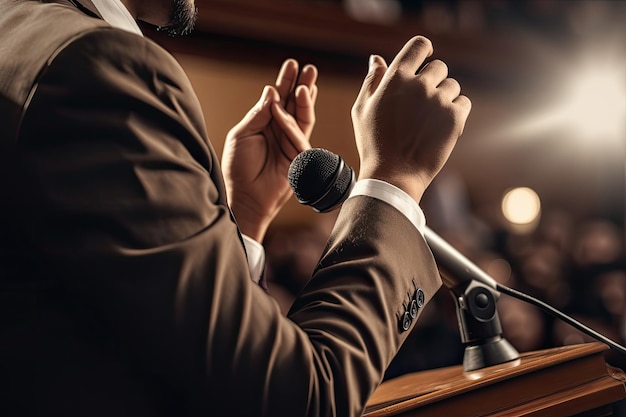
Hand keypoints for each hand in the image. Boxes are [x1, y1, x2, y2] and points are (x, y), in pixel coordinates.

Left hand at [222, 59, 317, 241]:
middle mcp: (279, 131)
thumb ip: (258, 114)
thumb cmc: (238, 168)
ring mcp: (290, 143)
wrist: (244, 196)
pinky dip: (292, 121)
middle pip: (294, 105)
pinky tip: (290, 104)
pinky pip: (298, 135)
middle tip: (309, 68)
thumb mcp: (242, 135)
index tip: (292, 64)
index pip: (278, 99)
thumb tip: (271, 92)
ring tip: (307, 82)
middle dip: (302, 86)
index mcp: (265, 124)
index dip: (285, 82)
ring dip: (306, 99)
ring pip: (302, 117)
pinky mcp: (298, 157)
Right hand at [351, 36, 470, 202]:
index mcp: (395, 78)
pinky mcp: (455, 118)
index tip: (426, 57)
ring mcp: (438, 101)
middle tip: (421, 105)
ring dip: (444, 98)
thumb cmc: (374, 144)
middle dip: (432, 81)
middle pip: (439, 67)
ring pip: (452, 86)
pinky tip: (441, 126)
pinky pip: (464, 102)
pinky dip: (456, 112)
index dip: (424, 49)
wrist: (393, 175)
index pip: (418, 46)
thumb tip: (377, 59)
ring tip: (428, 120)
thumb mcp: (362, 110)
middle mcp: (419, 85)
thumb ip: (371, 81)